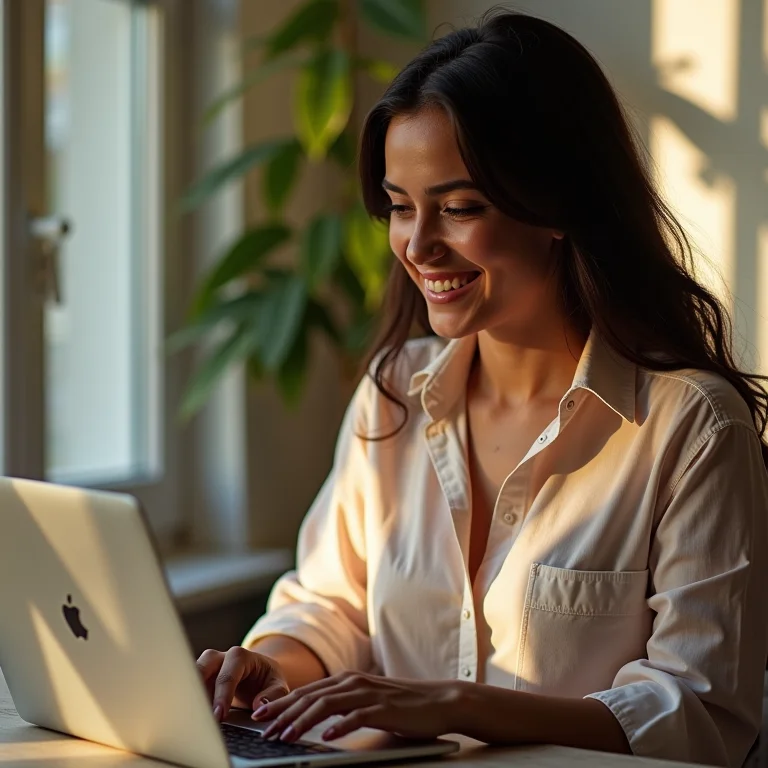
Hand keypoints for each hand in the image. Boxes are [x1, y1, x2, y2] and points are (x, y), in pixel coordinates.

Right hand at [197, 646, 289, 721]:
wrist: (259, 676)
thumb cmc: (267, 680)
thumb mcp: (278, 685)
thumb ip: (274, 694)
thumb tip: (260, 707)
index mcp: (241, 656)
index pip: (228, 673)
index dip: (223, 694)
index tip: (220, 715)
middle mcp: (221, 658)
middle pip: (204, 664)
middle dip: (198, 688)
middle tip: (199, 716)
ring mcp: (208, 667)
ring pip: (191, 674)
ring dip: (189, 694)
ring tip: (191, 718)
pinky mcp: (199, 679)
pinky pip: (189, 687)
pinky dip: (188, 699)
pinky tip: (190, 717)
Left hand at [253, 671, 460, 742]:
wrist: (440, 699)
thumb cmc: (402, 704)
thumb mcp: (366, 700)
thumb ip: (342, 705)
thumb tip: (315, 721)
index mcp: (346, 679)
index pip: (306, 691)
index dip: (281, 703)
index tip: (259, 716)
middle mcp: (353, 681)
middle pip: (310, 696)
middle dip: (283, 713)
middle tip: (262, 729)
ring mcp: (367, 693)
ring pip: (326, 705)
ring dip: (302, 721)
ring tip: (285, 736)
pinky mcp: (383, 708)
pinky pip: (356, 716)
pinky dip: (338, 726)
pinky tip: (325, 737)